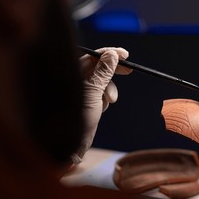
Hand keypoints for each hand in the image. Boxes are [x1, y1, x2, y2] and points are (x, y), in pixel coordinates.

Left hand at [71, 47, 131, 163]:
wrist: (71, 145)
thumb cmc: (77, 119)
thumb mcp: (93, 93)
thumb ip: (103, 73)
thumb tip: (112, 55)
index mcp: (70, 73)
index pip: (91, 56)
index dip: (108, 53)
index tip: (124, 55)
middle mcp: (73, 79)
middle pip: (97, 66)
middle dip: (112, 70)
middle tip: (129, 70)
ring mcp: (79, 90)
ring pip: (101, 81)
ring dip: (108, 89)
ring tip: (109, 101)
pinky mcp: (85, 100)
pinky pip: (100, 93)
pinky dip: (104, 98)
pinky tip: (102, 108)